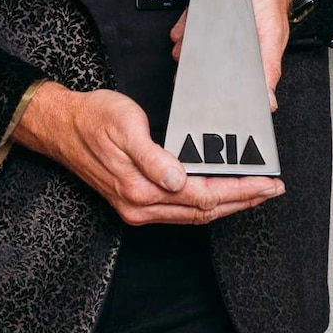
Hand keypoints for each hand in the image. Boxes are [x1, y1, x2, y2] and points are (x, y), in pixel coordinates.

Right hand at [13, 82, 284, 224]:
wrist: (60, 126)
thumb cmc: (92, 118)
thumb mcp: (124, 126)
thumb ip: (152, 156)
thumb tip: (178, 180)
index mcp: (141, 188)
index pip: (204, 196)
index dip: (240, 191)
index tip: (266, 182)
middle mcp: (140, 205)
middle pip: (204, 211)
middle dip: (243, 200)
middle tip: (272, 189)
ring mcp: (137, 207)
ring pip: (194, 214)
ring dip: (228, 204)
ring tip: (255, 192)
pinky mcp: (135, 201)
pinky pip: (180, 210)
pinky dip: (206, 203)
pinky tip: (219, 192)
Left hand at [170, 0, 292, 111]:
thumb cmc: (271, 1)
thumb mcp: (273, 36)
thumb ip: (269, 67)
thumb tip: (270, 103)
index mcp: (248, 57)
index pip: (228, 79)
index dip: (214, 88)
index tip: (202, 96)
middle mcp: (230, 44)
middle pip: (207, 62)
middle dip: (193, 69)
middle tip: (183, 77)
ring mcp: (217, 28)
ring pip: (196, 44)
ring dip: (185, 50)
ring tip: (180, 54)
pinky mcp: (206, 11)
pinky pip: (190, 22)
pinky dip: (183, 29)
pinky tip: (179, 35)